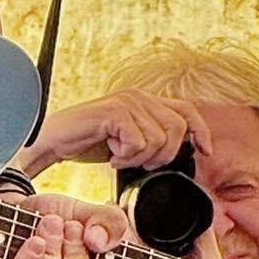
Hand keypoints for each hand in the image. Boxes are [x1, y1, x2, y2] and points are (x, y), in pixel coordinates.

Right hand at [18, 90, 212, 176]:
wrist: (52, 141)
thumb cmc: (88, 143)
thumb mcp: (128, 142)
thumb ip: (152, 139)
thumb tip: (182, 152)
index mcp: (146, 101)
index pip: (187, 111)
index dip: (201, 132)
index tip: (207, 151)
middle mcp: (139, 97)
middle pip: (177, 129)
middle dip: (163, 155)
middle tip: (138, 162)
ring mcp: (127, 102)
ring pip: (158, 140)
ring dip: (138, 158)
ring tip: (118, 156)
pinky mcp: (114, 112)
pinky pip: (138, 142)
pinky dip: (125, 157)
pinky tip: (110, 155)